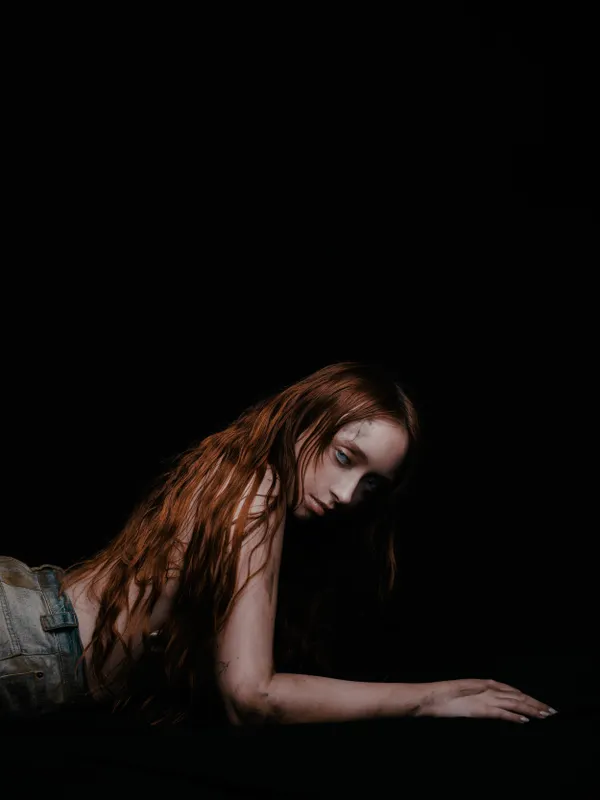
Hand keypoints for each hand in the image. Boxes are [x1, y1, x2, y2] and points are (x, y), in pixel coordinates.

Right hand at [417, 678, 557, 723]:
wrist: (434, 696)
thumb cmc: (446, 696)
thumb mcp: (467, 694)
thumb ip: (481, 694)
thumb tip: (493, 697)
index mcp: (486, 684)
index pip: (513, 691)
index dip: (528, 697)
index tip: (540, 704)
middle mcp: (489, 690)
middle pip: (518, 697)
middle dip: (536, 704)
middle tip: (551, 711)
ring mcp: (486, 699)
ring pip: (515, 704)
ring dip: (531, 709)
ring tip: (545, 715)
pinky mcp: (482, 709)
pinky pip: (503, 713)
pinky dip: (515, 716)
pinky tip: (525, 720)